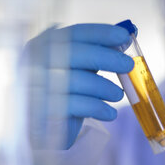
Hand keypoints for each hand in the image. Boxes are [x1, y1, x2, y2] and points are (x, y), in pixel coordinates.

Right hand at [22, 24, 133, 148]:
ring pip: (77, 80)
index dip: (101, 33)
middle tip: (128, 65)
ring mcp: (36, 85)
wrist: (41, 131)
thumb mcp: (78, 69)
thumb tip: (128, 34)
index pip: (74, 33)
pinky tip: (110, 113)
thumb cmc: (64, 94)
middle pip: (75, 52)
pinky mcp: (43, 109)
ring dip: (105, 87)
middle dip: (107, 57)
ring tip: (118, 95)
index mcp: (43, 45)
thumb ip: (97, 52)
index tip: (125, 36)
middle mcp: (35, 61)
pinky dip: (99, 108)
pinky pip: (77, 105)